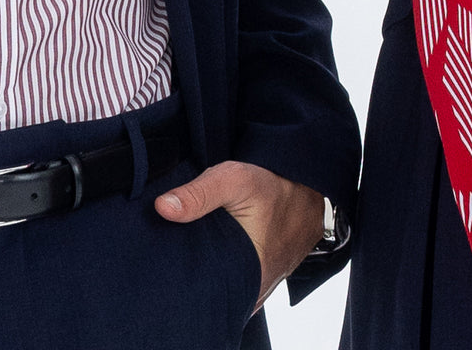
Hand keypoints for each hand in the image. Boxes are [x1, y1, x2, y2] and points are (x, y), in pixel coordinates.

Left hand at [154, 161, 323, 310]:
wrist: (309, 190)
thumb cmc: (274, 186)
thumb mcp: (234, 180)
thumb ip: (198, 194)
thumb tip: (162, 208)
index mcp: (248, 276)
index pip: (203, 292)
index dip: (179, 277)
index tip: (161, 258)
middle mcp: (255, 290)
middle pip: (211, 291)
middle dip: (190, 274)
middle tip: (170, 251)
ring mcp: (259, 286)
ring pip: (223, 286)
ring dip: (207, 271)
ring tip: (185, 251)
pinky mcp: (260, 277)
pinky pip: (235, 281)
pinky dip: (221, 269)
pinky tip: (208, 251)